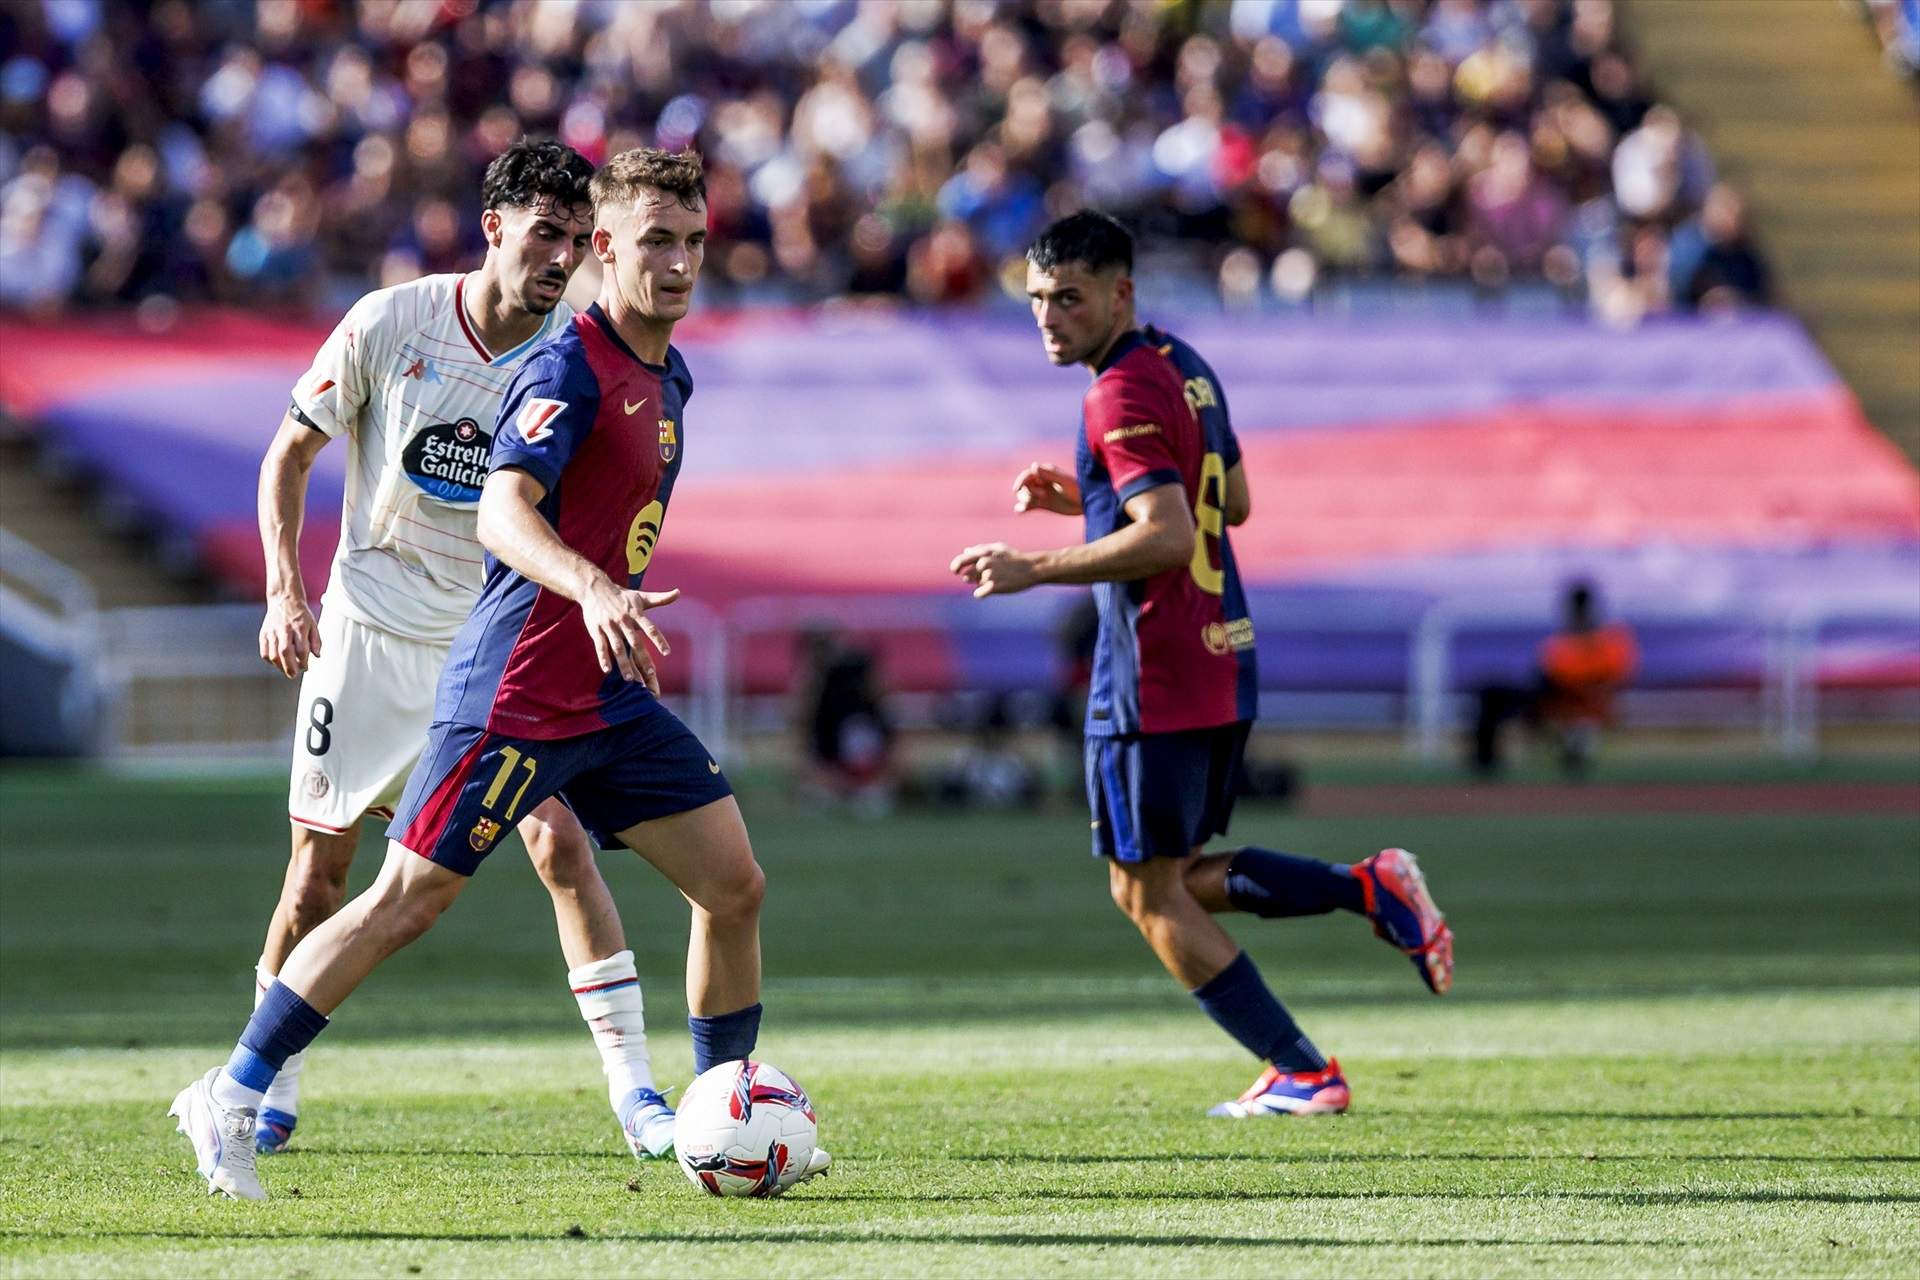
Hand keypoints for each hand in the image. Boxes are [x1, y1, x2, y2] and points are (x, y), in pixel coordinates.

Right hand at [259, 594, 321, 678]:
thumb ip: (316, 641)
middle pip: (285, 652)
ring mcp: (272, 631)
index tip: (305, 667)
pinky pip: (264, 652)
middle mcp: (285, 629)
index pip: (302, 649)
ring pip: (273, 654)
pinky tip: (277, 662)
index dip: (303, 662)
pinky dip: (270, 660)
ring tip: (286, 669)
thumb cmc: (300, 614)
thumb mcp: (313, 625)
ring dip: (280, 666)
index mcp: (299, 627)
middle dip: (290, 667)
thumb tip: (317, 656)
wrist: (284, 599)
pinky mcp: (264, 633)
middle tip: (293, 675)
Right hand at [581, 578, 678, 693]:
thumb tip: (678, 592)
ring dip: (623, 663)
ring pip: (617, 647)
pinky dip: (603, 658)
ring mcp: (609, 626)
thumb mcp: (641, 596)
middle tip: (651, 673)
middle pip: (634, 642)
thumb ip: (660, 598)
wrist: (594, 588)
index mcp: (635, 614)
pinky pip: (600, 646)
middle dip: (643, 658)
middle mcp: (623, 621)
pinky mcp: (596, 630)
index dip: (658, 640)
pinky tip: (607, 670)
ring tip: (630, 679)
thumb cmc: (621, 595)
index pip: (650, 628)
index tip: (667, 652)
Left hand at [949, 542, 1037, 597]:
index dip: (956, 566)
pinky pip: (979, 594)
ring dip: (982, 584)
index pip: (961, 560)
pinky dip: (982, 593)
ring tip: (996, 580)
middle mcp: (984, 563)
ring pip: (976, 584)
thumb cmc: (1015, 558)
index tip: (955, 571)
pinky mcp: (994, 587)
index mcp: (984, 553)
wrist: (1032, 568)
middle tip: (976, 579)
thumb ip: (981, 549)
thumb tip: (966, 550)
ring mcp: (989, 575)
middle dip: (970, 578)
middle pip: (966, 576)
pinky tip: (992, 590)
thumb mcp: (999, 548)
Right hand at [1012, 461, 1080, 514]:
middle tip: (1043, 496)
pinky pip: (1030, 505)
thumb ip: (1049, 474)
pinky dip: (1023, 507)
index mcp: (1047, 472)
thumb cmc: (1080, 489)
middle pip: (1025, 486)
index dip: (1021, 481)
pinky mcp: (1044, 504)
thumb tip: (1033, 465)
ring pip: (1025, 495)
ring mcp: (1042, 493)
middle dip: (1028, 491)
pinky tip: (1019, 511)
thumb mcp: (1064, 481)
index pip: (1028, 475)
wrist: (1088, 503)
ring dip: (1025, 500)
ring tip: (1031, 505)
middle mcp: (1042, 482)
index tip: (1016, 489)